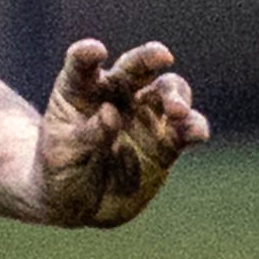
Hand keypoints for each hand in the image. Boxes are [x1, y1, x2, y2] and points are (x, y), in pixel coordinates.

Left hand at [33, 38, 206, 226]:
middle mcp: (116, 95)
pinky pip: (185, 129)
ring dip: (176, 96)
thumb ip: (86, 134)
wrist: (79, 206)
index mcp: (79, 91)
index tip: (93, 52)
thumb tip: (111, 113)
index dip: (87, 55)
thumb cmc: (62, 172)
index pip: (81, 65)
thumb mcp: (62, 157)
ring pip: (167, 91)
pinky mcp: (165, 141)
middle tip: (162, 56)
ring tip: (178, 112)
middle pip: (135, 66)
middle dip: (150, 57)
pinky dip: (194, 127)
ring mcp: (144, 115)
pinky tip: (196, 135)